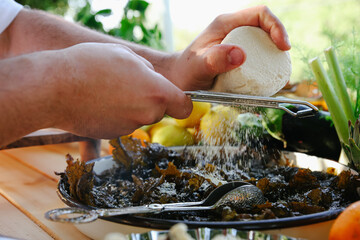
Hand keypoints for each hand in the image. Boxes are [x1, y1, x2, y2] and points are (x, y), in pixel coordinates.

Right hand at [52, 43, 191, 138]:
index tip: (176, 100)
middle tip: (128, 84)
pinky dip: (115, 114)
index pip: (184, 107)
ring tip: (107, 90)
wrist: (55, 89)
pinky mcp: (112, 135)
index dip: (181, 103)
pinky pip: (122, 122)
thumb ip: (148, 71)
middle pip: (158, 110)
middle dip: (149, 99)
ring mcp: (129, 127)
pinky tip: (99, 102)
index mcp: (157, 93)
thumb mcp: (126, 55)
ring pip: (138, 116)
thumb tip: (153, 80)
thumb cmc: (90, 65)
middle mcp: (147, 114)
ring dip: (130, 105)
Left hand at [170, 5, 290, 90]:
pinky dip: (266, 67)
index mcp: (226, 24)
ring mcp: (237, 43)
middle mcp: (234, 30)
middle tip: (283, 65)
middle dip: (279, 43)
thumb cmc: (186, 71)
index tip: (282, 47)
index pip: (260, 14)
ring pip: (264, 43)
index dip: (277, 27)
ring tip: (278, 75)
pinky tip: (268, 80)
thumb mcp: (198, 66)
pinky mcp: (238, 56)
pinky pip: (258, 56)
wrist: (180, 79)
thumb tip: (240, 54)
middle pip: (266, 28)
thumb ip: (215, 60)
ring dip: (274, 57)